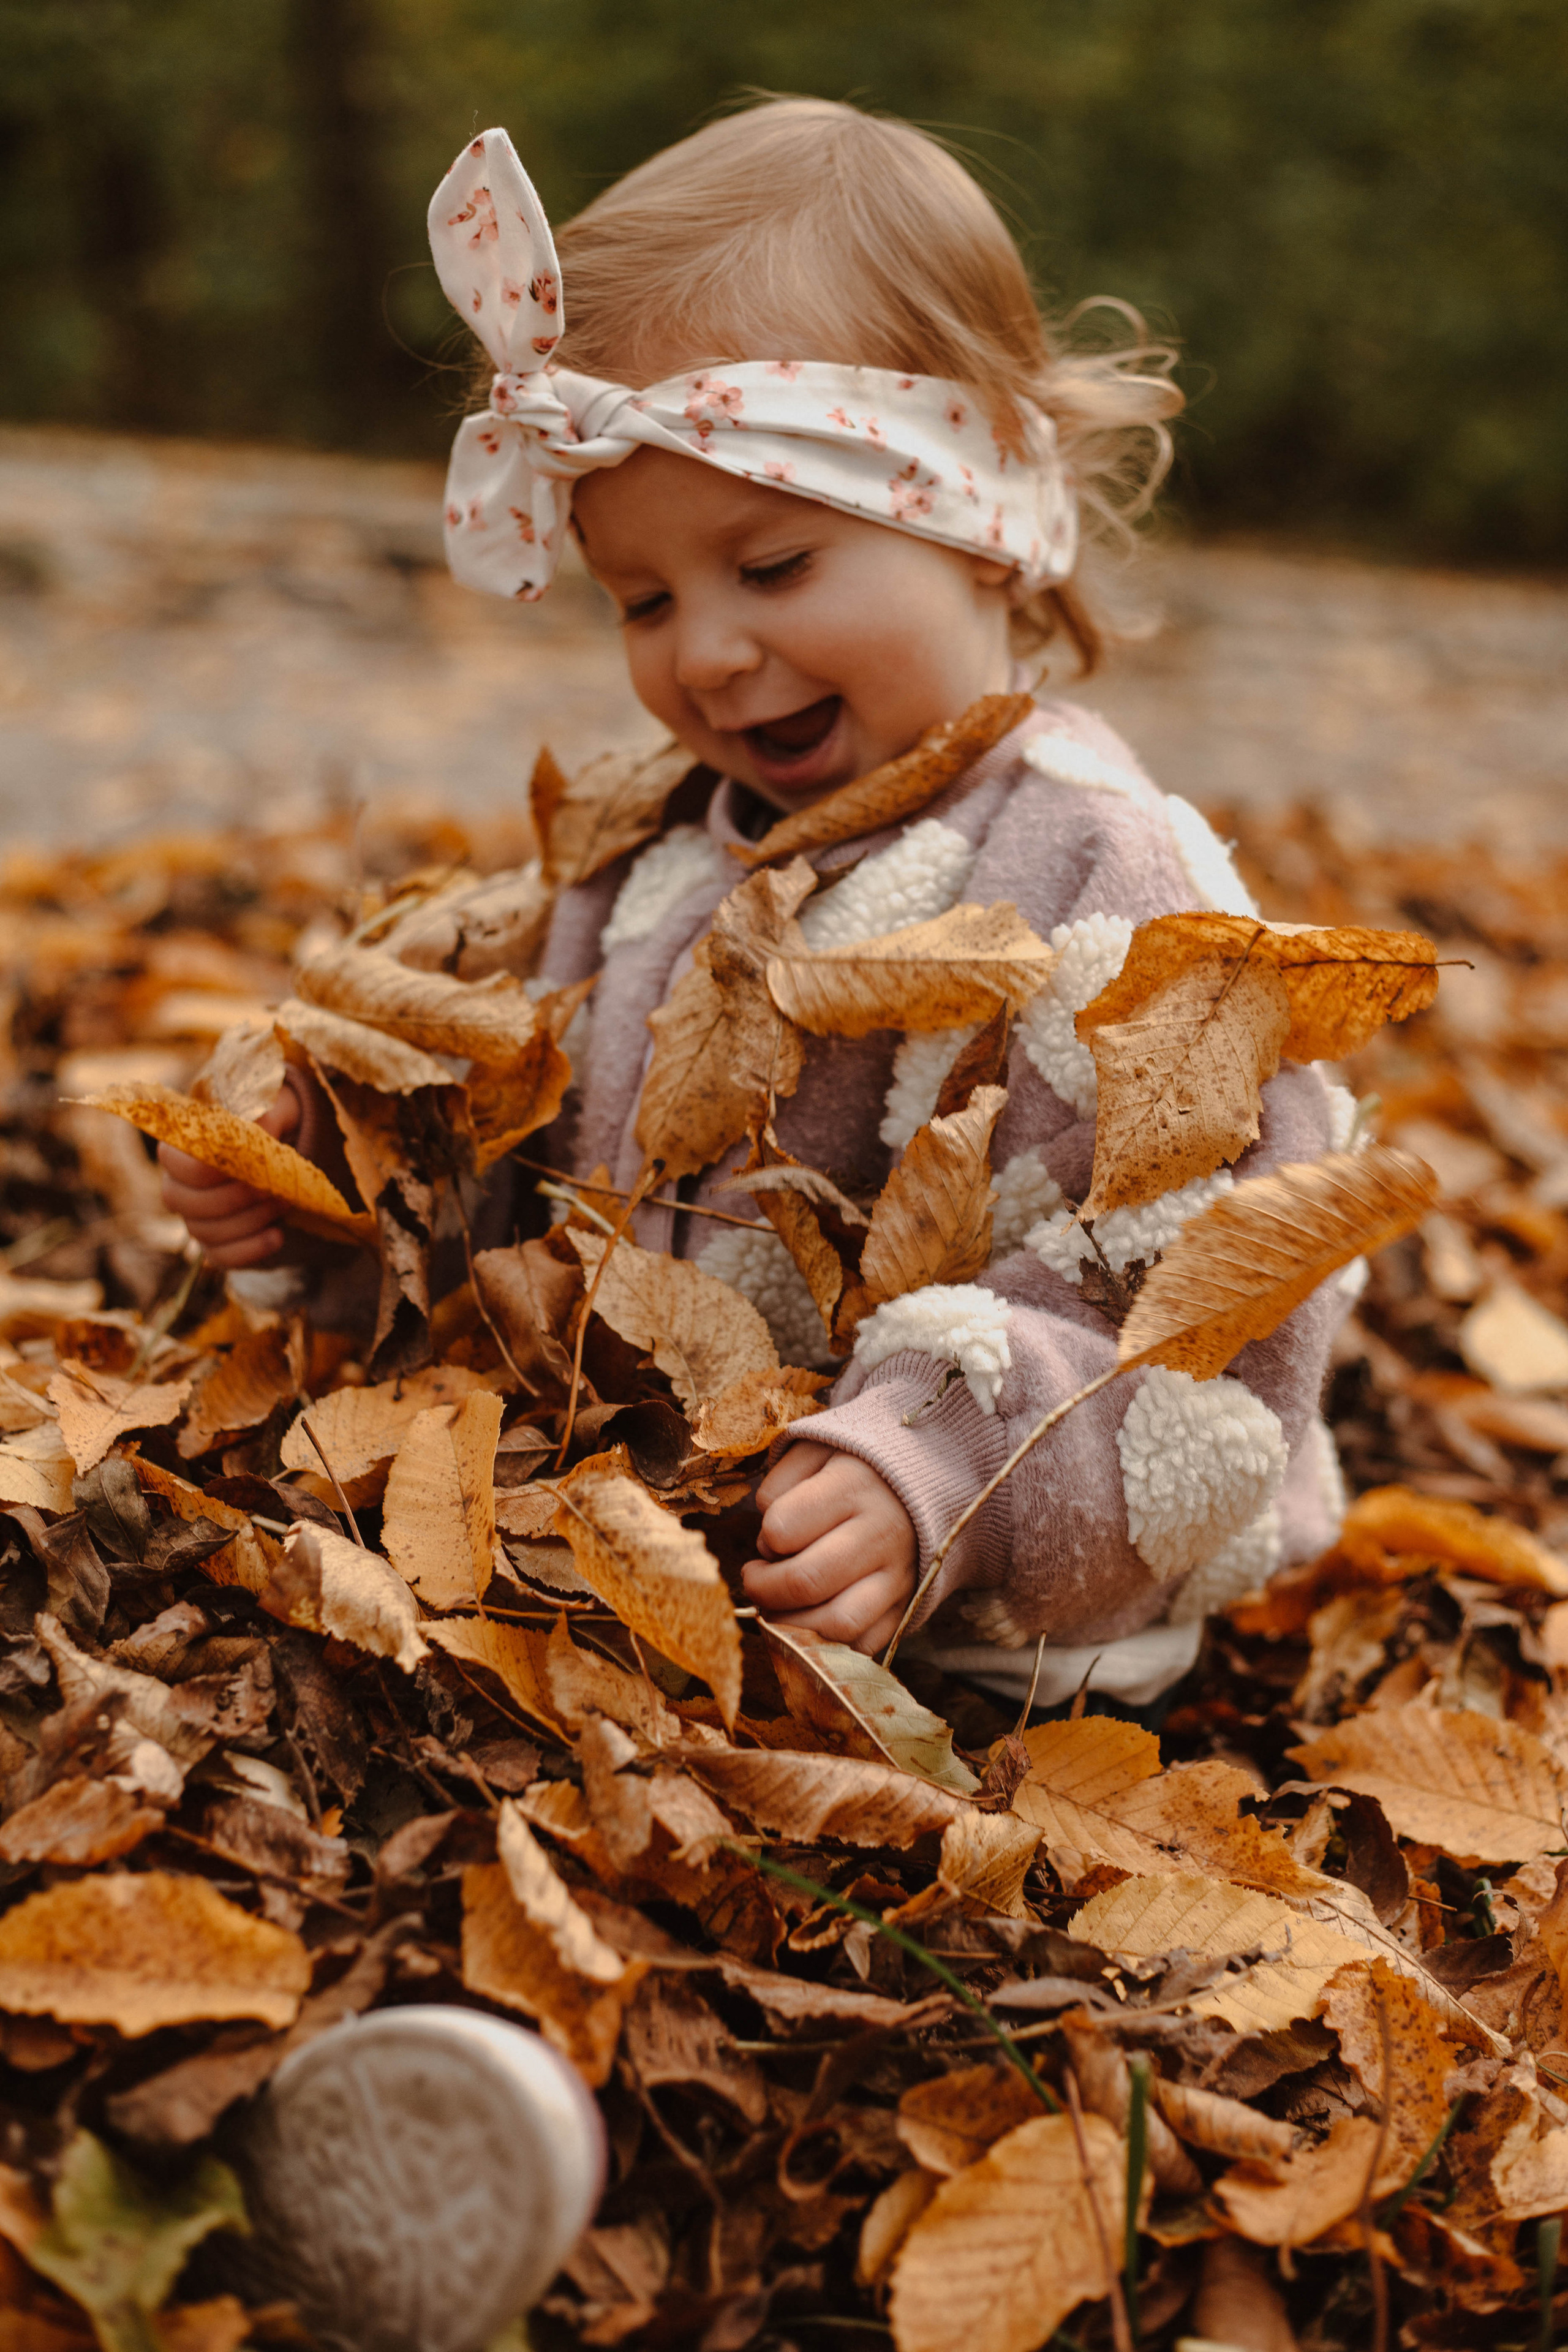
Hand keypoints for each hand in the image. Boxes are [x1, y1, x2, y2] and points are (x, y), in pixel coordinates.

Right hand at [158, 1085, 297, 1268]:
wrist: (286, 1150)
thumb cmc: (271, 1122)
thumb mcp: (273, 1108)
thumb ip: (263, 1114)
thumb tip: (260, 1126)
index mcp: (180, 1147)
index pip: (176, 1163)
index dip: (209, 1168)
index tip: (247, 1162)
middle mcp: (178, 1186)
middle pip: (188, 1202)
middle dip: (235, 1197)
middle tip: (273, 1186)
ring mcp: (194, 1219)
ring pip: (206, 1232)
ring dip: (249, 1220)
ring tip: (285, 1202)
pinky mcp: (216, 1244)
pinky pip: (222, 1257)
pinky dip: (250, 1250)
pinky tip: (278, 1236)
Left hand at [742, 1441, 916, 1655]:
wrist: (932, 1481)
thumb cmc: (857, 1466)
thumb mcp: (817, 1448)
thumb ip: (780, 1481)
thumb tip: (766, 1536)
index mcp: (853, 1486)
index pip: (783, 1527)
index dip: (765, 1538)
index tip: (769, 1536)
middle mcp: (880, 1533)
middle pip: (806, 1581)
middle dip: (764, 1589)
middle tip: (756, 1578)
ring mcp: (898, 1575)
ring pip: (837, 1623)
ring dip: (792, 1624)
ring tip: (779, 1607)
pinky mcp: (907, 1606)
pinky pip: (865, 1644)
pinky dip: (831, 1644)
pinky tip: (812, 1621)